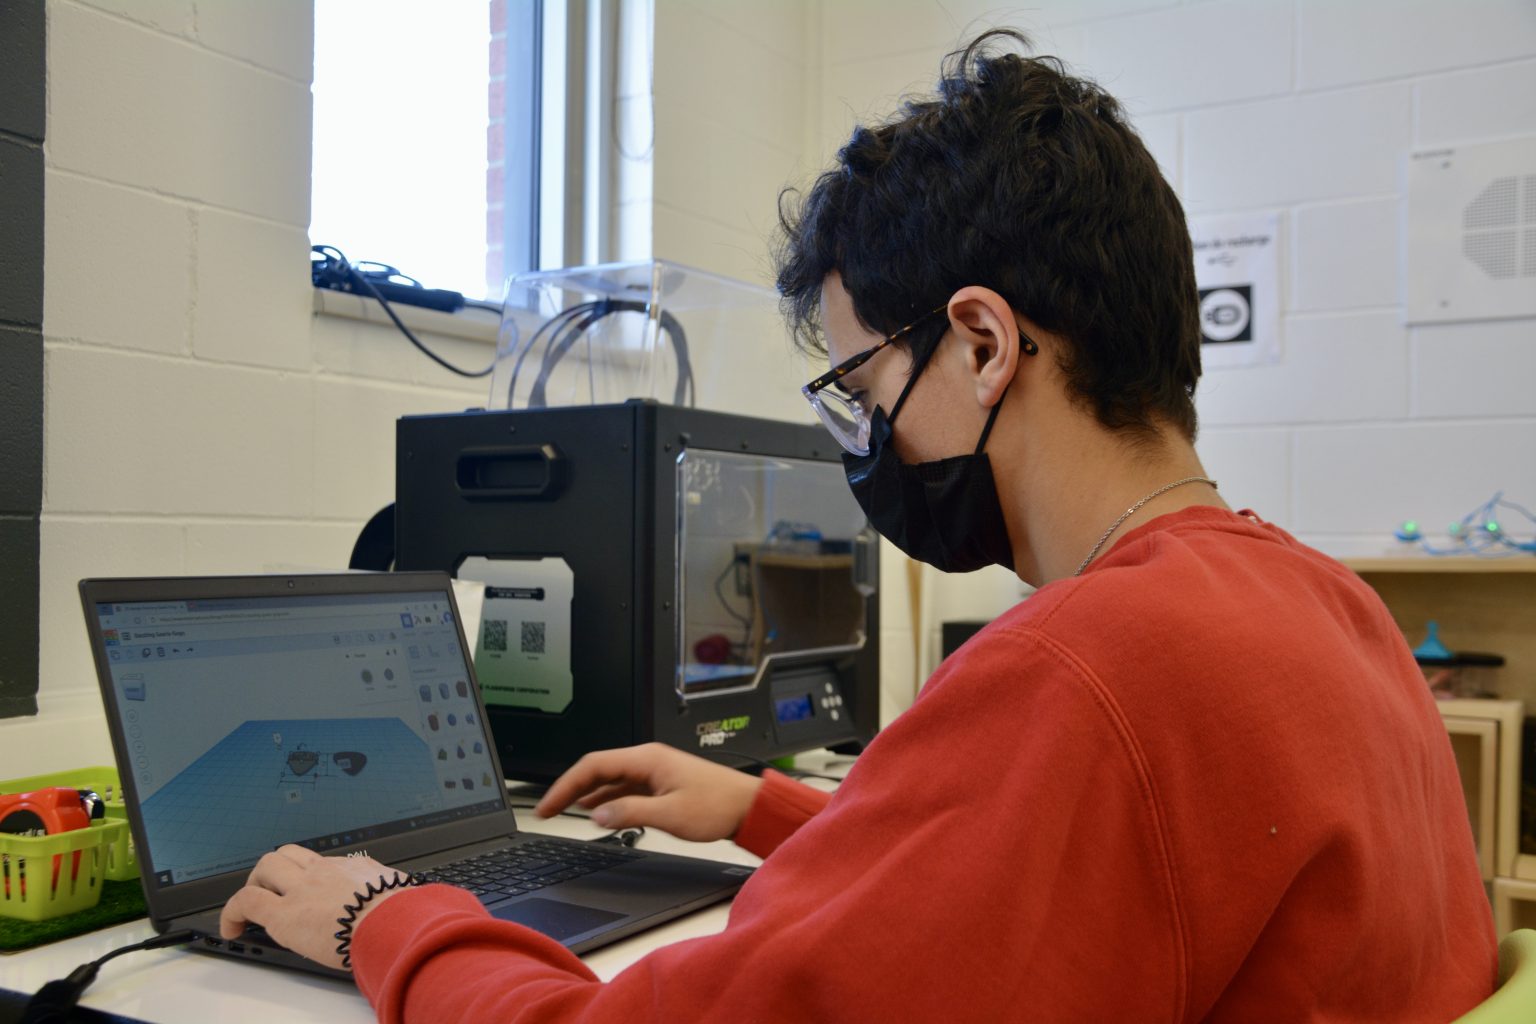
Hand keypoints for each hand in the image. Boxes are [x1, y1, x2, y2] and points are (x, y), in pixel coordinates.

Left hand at [218, 845, 411, 969]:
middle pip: (286, 854)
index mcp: (353, 868)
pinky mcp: (284, 914)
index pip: (319, 862)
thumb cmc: (404, 915)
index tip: (304, 890)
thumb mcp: (401, 892)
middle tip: (271, 895)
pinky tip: (233, 928)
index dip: (305, 875)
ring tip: (250, 910)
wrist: (395, 924)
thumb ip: (392, 891)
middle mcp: (324, 871)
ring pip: (265, 867)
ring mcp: (302, 889)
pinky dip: (232, 912)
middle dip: (272, 873)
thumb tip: (401, 896)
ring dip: (254, 886)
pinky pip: (246, 902)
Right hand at [536, 743, 762, 842]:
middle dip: (568, 788)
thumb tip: (595, 816)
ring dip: (585, 794)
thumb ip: (630, 814)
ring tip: (562, 811)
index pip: (592, 765)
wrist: (748, 806)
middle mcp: (648, 759)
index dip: (564, 785)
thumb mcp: (670, 815)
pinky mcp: (660, 783)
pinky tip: (595, 810)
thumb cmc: (718, 805)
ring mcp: (654, 770)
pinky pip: (623, 787)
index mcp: (647, 758)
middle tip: (546, 809)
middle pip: (597, 769)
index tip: (547, 805)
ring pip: (609, 778)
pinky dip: (605, 798)